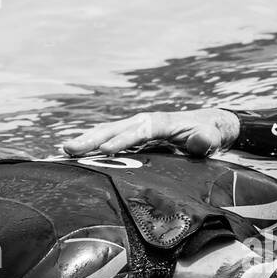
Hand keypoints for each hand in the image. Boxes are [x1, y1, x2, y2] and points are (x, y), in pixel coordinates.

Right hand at [63, 108, 239, 158]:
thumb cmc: (209, 134)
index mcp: (160, 122)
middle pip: (114, 129)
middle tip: (69, 149)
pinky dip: (92, 145)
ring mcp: (135, 128)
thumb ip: (206, 141)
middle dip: (92, 138)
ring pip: (106, 132)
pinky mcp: (131, 137)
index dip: (122, 141)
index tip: (105, 151)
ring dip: (86, 140)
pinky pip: (109, 139)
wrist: (208, 126)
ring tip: (64, 151)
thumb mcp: (212, 138)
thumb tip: (200, 141)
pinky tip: (76, 155)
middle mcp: (143, 122)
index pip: (138, 132)